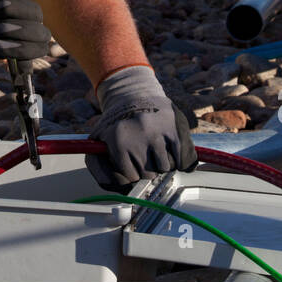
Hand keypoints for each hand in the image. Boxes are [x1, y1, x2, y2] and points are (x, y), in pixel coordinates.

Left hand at [86, 65, 197, 191]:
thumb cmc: (117, 123)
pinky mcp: (175, 128)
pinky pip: (183, 161)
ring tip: (154, 147)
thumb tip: (121, 187)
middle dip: (146, 168)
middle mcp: (138, 135)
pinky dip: (179, 161)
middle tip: (143, 152)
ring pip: (165, 168)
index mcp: (117, 140)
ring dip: (162, 162)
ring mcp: (158, 131)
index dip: (131, 173)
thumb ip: (100, 169)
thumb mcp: (98, 140)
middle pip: (148, 174)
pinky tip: (170, 149)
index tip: (129, 162)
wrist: (134, 94)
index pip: (130, 178)